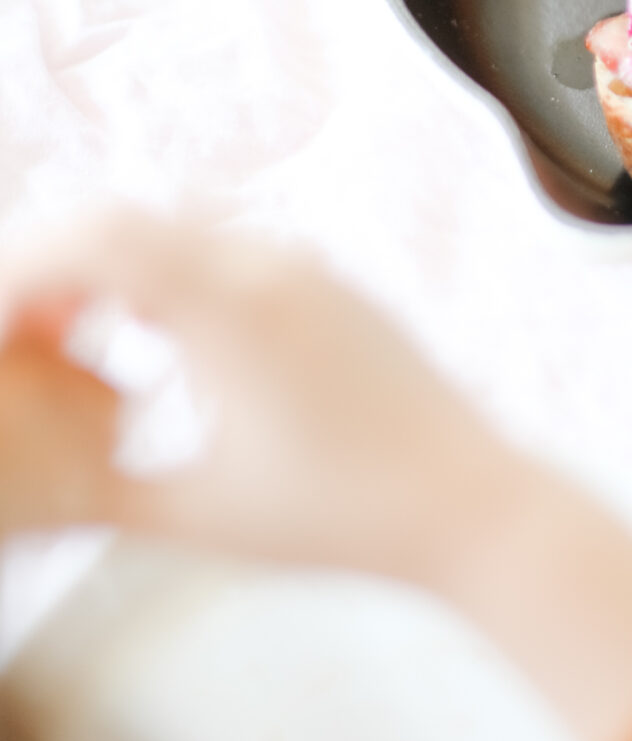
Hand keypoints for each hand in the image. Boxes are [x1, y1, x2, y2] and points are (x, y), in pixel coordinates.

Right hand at [0, 210, 631, 740]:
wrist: (476, 505)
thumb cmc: (345, 520)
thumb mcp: (199, 518)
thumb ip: (92, 493)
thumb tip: (23, 488)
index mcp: (232, 305)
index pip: (93, 239)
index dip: (20, 273)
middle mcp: (269, 262)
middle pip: (123, 220)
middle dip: (50, 269)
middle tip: (14, 342)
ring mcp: (306, 267)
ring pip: (173, 231)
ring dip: (107, 273)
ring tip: (65, 346)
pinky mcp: (330, 287)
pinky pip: (224, 252)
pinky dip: (164, 280)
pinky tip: (142, 344)